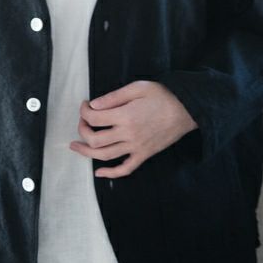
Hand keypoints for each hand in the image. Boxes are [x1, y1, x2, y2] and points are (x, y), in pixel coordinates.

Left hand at [69, 80, 197, 177]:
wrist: (187, 110)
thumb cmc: (163, 96)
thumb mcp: (137, 88)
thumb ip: (114, 97)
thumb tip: (93, 105)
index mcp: (124, 116)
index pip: (93, 117)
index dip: (84, 110)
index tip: (86, 105)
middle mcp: (127, 135)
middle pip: (94, 139)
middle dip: (82, 130)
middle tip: (82, 121)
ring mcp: (135, 147)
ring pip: (105, 156)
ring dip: (86, 152)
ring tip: (75, 146)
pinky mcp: (144, 155)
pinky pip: (125, 169)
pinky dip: (111, 173)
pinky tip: (99, 172)